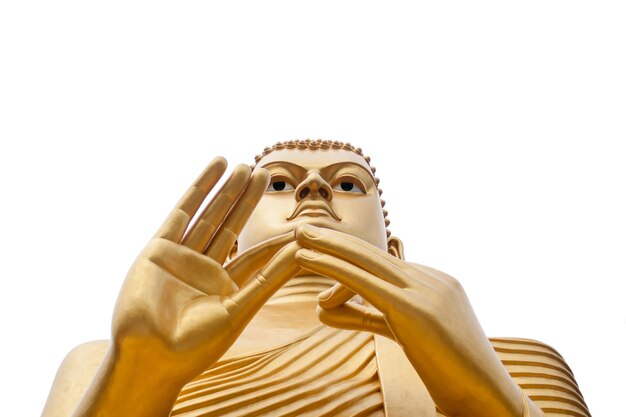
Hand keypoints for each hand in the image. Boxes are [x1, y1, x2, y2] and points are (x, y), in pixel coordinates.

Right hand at [76, 158, 301, 416]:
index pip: (255, 256)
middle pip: (231, 226)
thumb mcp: (239, 310)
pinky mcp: (159, 248)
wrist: (148, 359)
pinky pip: (183, 211)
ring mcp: (181, 257)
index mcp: (224, 288)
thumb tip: (302, 253)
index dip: (276, 239)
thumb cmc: (195, 347)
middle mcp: (203, 269)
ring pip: (210, 214)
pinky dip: (200, 187)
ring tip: (245, 165)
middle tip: (265, 173)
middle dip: (247, 200)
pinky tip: (216, 166)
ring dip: (227, 189)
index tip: (298, 223)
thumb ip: (268, 279)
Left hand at [294, 224, 522, 416]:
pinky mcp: (413, 308)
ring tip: (298, 236)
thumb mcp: (403, 335)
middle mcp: (430, 278)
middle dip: (334, 239)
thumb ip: (365, 316)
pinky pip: (362, 282)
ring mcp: (424, 290)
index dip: (346, 258)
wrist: (488, 397)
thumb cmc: (450, 372)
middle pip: (371, 253)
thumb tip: (323, 309)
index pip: (380, 265)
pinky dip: (331, 266)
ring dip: (328, 245)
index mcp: (433, 282)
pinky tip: (306, 258)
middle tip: (303, 228)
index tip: (318, 249)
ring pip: (365, 261)